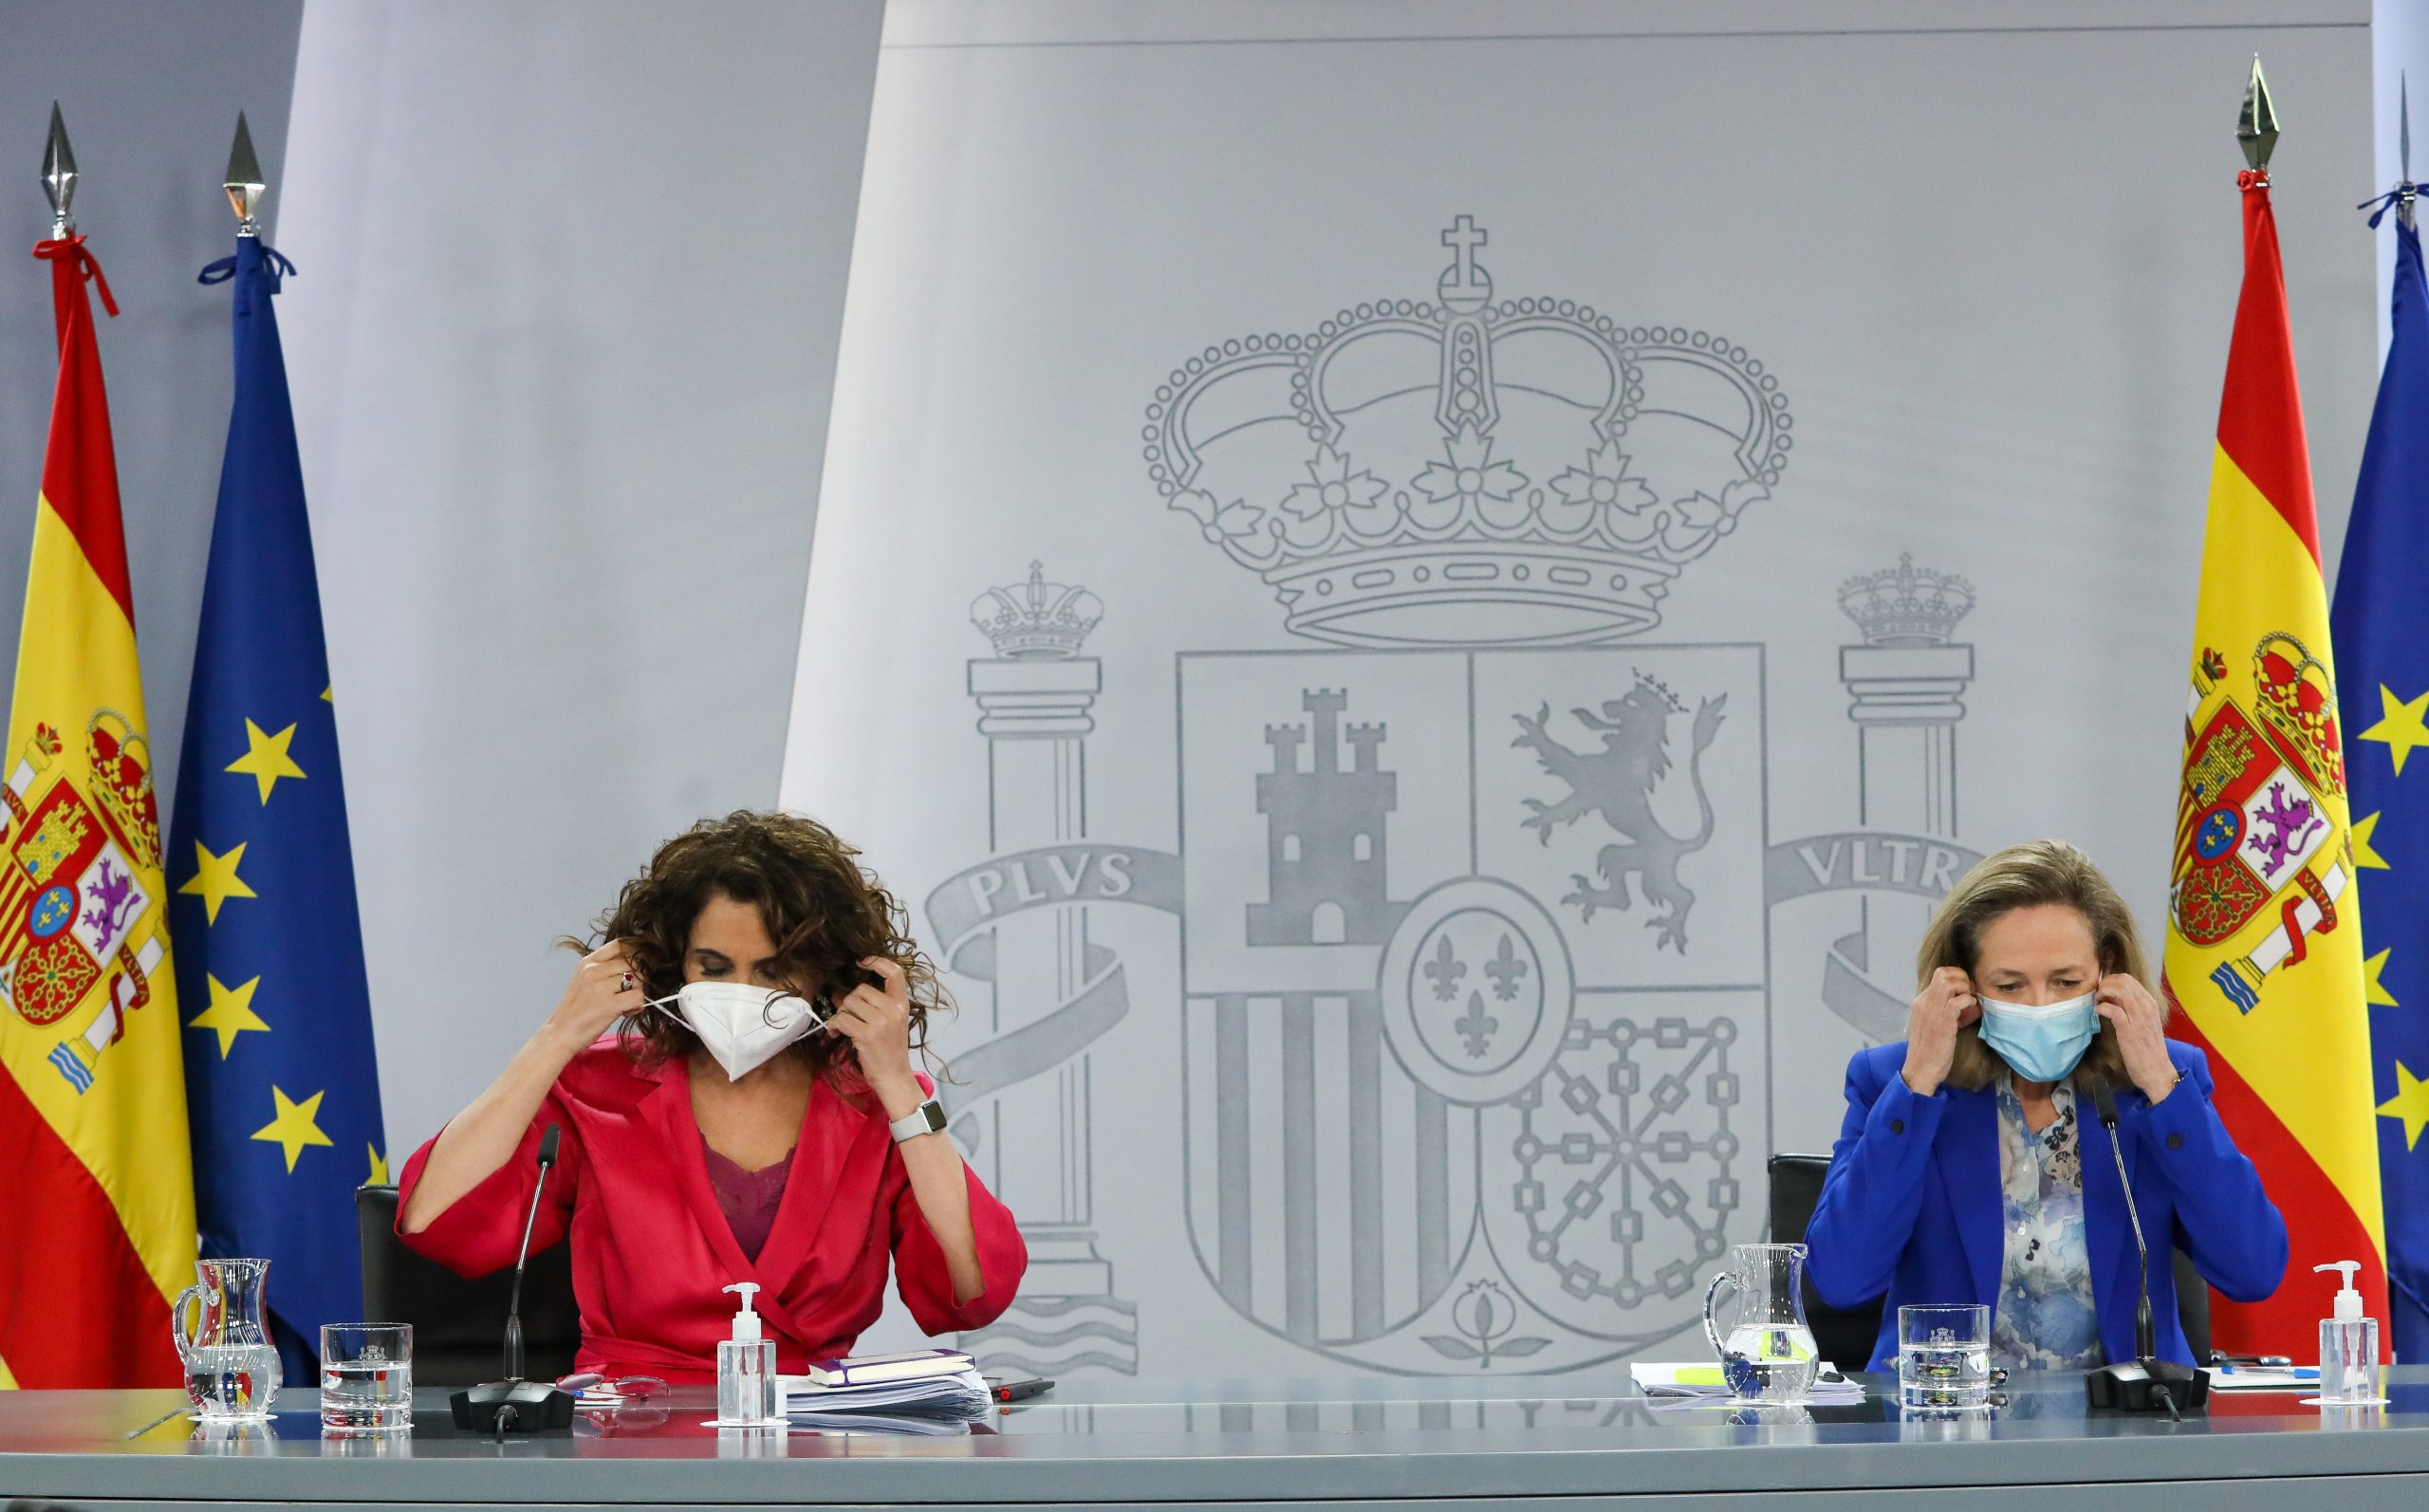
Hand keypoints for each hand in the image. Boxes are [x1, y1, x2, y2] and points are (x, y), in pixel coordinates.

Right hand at [546, 940, 640, 1046]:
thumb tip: (635, 961)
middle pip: (634, 963)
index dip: (636, 952)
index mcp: (588, 962)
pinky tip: (627, 1011)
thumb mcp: (584, 980)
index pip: (620, 944)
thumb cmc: (575, 1009)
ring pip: (640, 979)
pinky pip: (639, 997)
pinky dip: (638, 1005)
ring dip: (638, 993)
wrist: (560, 1034)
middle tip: (628, 993)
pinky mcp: (610, 1004)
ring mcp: (601, 987)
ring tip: (626, 1004)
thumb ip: (604, 968)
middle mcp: (594, 970)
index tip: (639, 965)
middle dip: (638, 978)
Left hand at [827, 956, 921, 1116]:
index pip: (895, 973)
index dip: (878, 961)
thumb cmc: (890, 1051)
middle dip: (848, 1001)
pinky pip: (841, 1019)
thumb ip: (872, 1007)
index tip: (862, 962)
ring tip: (841, 1027)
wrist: (894, 1077)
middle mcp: (893, 1009)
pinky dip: (833, 1025)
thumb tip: (840, 995)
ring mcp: (881, 1022)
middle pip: (861, 989)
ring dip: (840, 1014)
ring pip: (849, 1003)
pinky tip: (835, 1033)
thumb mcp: (890, 1024)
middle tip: (846, 1016)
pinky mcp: (866, 1034)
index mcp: (902, 1005)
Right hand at [1900, 966, 1979, 1097]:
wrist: (1921, 1070)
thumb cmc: (1930, 1051)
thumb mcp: (1933, 1026)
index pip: (1939, 975)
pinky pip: (1957, 1001)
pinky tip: (1972, 1010)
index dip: (1956, 978)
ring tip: (1971, 1001)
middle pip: (1943, 973)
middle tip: (1970, 993)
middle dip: (1962, 978)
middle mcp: (1924, 1003)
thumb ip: (1945, 1012)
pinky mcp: (1942, 1023)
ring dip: (1965, 988)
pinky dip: (1968, 1001)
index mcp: (1920, 1003)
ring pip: (1949, 983)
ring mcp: (1932, 1012)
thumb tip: (1967, 1003)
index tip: (1966, 991)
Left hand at [2095, 973, 2176, 1101]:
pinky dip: (2101, 1008)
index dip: (2111, 981)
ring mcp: (2138, 1017)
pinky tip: (2098, 1013)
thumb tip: (2113, 997)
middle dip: (2105, 983)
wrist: (2157, 1070)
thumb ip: (2131, 1008)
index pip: (2128, 979)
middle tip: (2098, 996)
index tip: (2103, 992)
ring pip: (2118, 989)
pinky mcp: (2128, 1030)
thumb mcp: (2143, 1022)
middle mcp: (2146, 1006)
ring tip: (2098, 1003)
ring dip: (2102, 993)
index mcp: (2150, 1003)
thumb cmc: (2147, 1048)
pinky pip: (2112, 1009)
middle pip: (2122, 980)